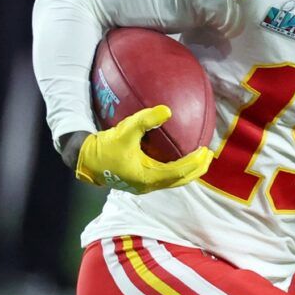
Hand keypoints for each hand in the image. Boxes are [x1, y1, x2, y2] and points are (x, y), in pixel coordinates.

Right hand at [74, 105, 213, 192]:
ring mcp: (144, 185)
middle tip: (209, 154)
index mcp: (148, 177)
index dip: (194, 162)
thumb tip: (168, 110)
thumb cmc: (104, 147)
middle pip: (181, 180)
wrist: (86, 161)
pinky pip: (165, 176)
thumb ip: (145, 120)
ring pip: (174, 180)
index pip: (179, 172)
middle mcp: (149, 184)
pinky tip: (178, 156)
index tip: (206, 150)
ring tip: (199, 157)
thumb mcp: (125, 131)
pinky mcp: (140, 181)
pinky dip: (176, 168)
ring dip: (188, 170)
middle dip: (197, 168)